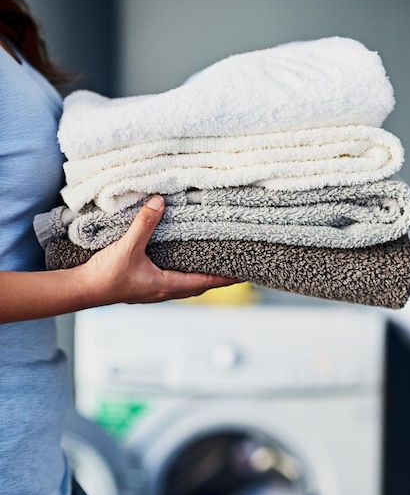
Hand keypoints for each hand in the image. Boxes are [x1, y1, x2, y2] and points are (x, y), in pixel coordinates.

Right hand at [82, 195, 238, 305]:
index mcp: (166, 285)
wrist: (82, 290)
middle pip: (198, 287)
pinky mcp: (142, 288)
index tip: (243, 274)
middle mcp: (163, 291)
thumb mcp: (127, 247)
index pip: (204, 282)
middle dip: (216, 278)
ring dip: (199, 277)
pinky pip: (170, 282)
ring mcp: (152, 291)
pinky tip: (176, 264)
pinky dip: (182, 275)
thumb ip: (144, 224)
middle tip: (231, 268)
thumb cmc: (106, 276)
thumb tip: (160, 202)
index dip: (225, 279)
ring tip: (210, 265)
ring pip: (184, 286)